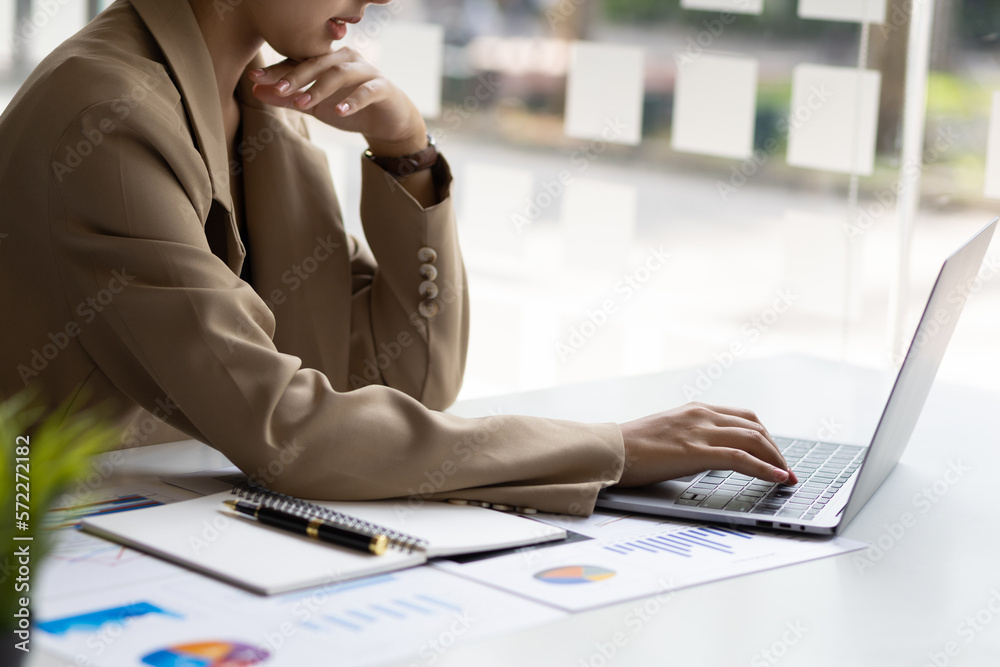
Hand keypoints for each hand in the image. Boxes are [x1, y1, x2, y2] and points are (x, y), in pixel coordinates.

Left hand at [249, 47, 427, 154]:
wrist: (388, 122)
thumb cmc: (350, 108)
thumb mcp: (316, 106)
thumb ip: (289, 99)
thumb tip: (255, 91)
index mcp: (328, 59)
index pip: (300, 61)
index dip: (278, 70)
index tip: (255, 77)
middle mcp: (346, 58)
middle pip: (318, 62)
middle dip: (296, 76)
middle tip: (277, 90)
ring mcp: (366, 71)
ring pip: (340, 73)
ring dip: (320, 88)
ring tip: (303, 103)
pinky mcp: (383, 87)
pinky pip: (367, 91)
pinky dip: (353, 100)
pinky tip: (339, 111)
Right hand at [616, 402, 798, 487]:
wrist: (608, 451)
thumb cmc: (630, 448)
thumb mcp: (667, 434)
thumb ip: (690, 438)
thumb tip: (710, 456)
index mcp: (695, 410)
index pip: (744, 418)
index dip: (766, 438)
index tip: (775, 455)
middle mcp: (701, 415)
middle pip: (755, 427)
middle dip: (776, 450)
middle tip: (785, 469)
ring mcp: (699, 431)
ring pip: (754, 439)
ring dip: (776, 460)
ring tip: (786, 477)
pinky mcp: (695, 451)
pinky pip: (741, 458)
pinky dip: (765, 468)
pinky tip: (777, 478)